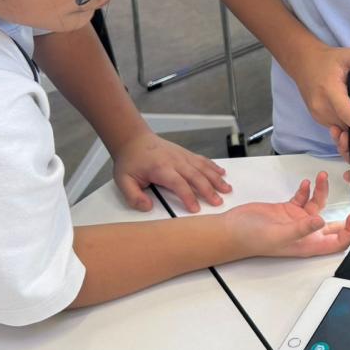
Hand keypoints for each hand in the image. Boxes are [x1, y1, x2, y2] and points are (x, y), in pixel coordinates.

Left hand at [112, 132, 229, 213]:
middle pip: (196, 176)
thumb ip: (134, 196)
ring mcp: (182, 156)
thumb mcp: (122, 181)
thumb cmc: (130, 161)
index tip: (196, 209)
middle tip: (218, 202)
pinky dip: (213, 167)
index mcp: (161, 168)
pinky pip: (202, 160)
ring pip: (203, 167)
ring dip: (216, 179)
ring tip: (227, 189)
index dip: (189, 196)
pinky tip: (222, 173)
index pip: (179, 184)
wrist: (133, 139)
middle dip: (209, 190)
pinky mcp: (185, 153)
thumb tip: (147, 207)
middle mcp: (175, 161)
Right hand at [223, 172, 349, 258]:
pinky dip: (308, 190)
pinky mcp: (288, 209)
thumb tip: (321, 223)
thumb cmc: (252, 238)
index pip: (337, 242)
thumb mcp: (279, 234)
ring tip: (324, 176)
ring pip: (320, 206)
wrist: (232, 229)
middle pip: (337, 227)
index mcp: (308, 244)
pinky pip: (304, 198)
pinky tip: (307, 182)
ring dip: (324, 192)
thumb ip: (301, 228)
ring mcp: (298, 221)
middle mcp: (307, 233)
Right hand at [287, 44, 349, 139]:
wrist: (304, 64)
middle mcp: (321, 105)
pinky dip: (346, 123)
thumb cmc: (328, 60)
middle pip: (345, 124)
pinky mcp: (317, 117)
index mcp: (330, 89)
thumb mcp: (348, 54)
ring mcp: (318, 113)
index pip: (345, 112)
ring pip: (341, 127)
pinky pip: (336, 126)